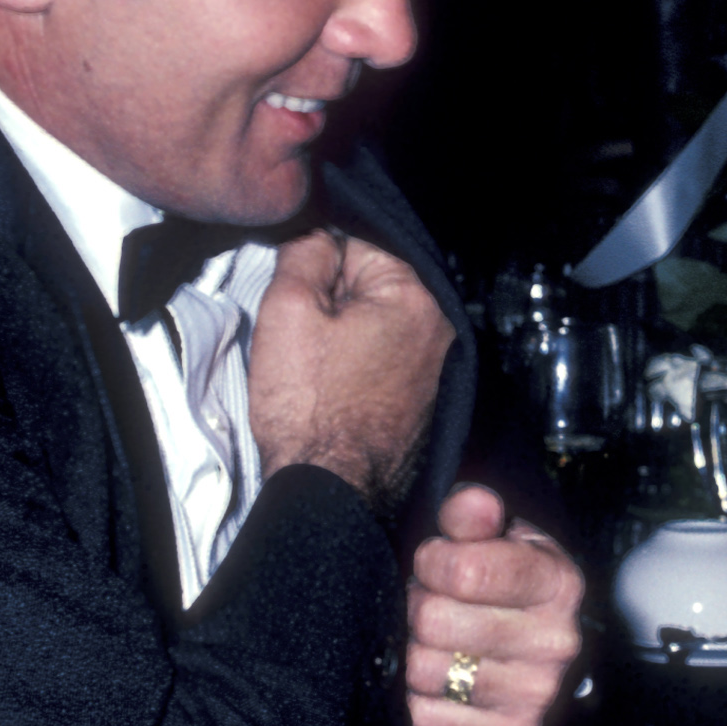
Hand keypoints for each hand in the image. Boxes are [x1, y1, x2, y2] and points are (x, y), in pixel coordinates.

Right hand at [249, 232, 450, 516]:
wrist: (330, 494)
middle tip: (303, 336)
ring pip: (375, 324)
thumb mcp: (288, 311)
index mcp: (414, 297)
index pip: (358, 242)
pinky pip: (383, 360)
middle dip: (333, 300)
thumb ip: (304, 254)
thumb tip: (316, 231)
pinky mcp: (421, 402)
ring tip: (316, 368)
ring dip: (344, 334)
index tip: (297, 292)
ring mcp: (434, 370)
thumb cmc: (310, 411)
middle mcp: (438, 330)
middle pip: (371, 285)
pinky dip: (357, 366)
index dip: (317, 263)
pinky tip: (332, 390)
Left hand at [405, 482, 583, 725]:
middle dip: (419, 607)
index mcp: (558, 583)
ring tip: (435, 640)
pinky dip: (417, 699)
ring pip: (425, 671)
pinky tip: (434, 679)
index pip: (466, 571)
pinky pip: (429, 720)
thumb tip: (474, 505)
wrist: (530, 640)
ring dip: (414, 652)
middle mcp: (558, 642)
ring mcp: (539, 693)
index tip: (437, 561)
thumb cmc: (502, 581)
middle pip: (436, 623)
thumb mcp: (493, 536)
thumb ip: (472, 514)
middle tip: (433, 605)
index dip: (433, 561)